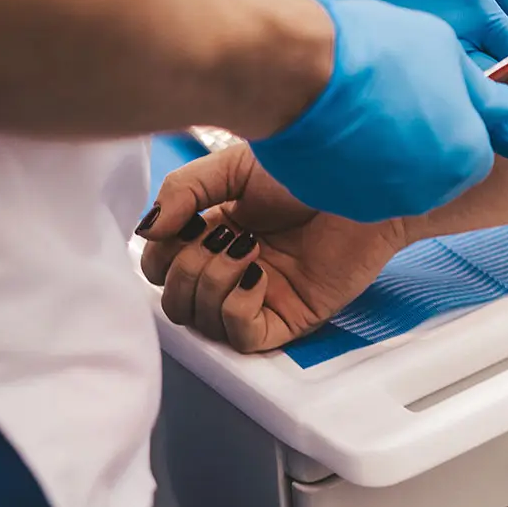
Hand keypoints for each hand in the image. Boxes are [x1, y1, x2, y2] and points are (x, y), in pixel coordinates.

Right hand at [138, 144, 397, 351]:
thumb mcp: (230, 168)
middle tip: (221, 235)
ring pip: (203, 322)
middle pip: (176, 303)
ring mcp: (262, 297)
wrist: (360, 181)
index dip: (161, 256)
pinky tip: (257, 273)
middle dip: (184, 270)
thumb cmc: (306, 168)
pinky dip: (237, 307)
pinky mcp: (292, 317)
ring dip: (212, 281)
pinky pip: (243, 337)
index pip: (162, 271)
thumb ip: (182, 192)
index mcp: (215, 237)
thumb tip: (147, 231)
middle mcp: (234, 272)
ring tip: (247, 247)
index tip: (188, 224)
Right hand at [258, 0, 507, 221]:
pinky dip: (348, 161)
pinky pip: (350, 183)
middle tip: (397, 99)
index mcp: (467, 158)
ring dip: (386, 152)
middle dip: (424, 139)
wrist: (300, 70)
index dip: (457, 119)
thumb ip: (480, 90)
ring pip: (393, 179)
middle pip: (437, 169)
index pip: (475, 148)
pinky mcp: (333, 201)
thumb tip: (505, 104)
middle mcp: (430, 192)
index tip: (437, 97)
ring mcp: (378, 203)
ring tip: (364, 106)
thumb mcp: (447, 52)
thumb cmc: (379, 52)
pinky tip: (334, 125)